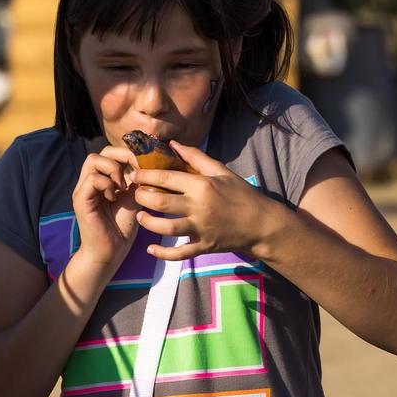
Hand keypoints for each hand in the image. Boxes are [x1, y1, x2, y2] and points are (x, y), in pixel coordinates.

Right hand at [72, 146, 140, 268]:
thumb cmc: (122, 227)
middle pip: (102, 151)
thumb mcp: (134, 197)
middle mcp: (90, 180)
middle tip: (135, 175)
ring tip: (122, 187)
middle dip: (122, 157)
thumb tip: (149, 163)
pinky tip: (114, 197)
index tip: (144, 167)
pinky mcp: (80, 199)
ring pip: (93, 159)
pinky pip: (92, 178)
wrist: (111, 251)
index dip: (129, 154)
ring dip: (113, 170)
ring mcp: (83, 189)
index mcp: (103, 178)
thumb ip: (137, 180)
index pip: (112, 152)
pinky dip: (106, 184)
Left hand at [132, 140, 273, 259]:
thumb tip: (173, 143)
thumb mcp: (221, 171)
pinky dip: (163, 253)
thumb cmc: (241, 194)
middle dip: (143, 197)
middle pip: (161, 203)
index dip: (146, 175)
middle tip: (136, 193)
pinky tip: (150, 249)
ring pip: (167, 228)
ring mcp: (200, 229)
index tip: (135, 173)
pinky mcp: (203, 246)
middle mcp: (199, 208)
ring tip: (141, 217)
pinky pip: (180, 253)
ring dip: (149, 223)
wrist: (261, 224)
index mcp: (202, 186)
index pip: (167, 178)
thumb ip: (196, 157)